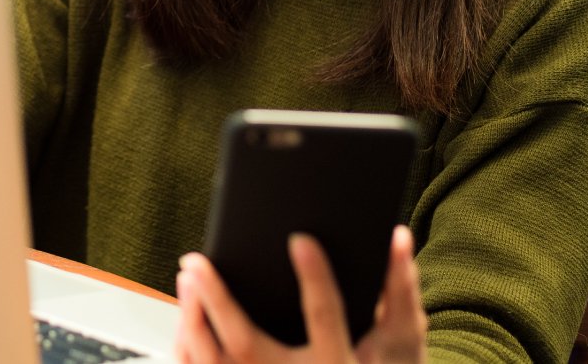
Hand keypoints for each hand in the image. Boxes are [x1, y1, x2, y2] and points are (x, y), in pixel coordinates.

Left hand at [174, 226, 426, 363]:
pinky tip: (187, 316)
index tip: (300, 239)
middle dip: (218, 300)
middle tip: (195, 261)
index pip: (325, 317)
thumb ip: (399, 291)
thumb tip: (397, 236)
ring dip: (194, 319)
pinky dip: (190, 349)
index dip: (316, 278)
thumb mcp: (400, 341)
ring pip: (216, 363)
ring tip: (187, 277)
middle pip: (248, 344)